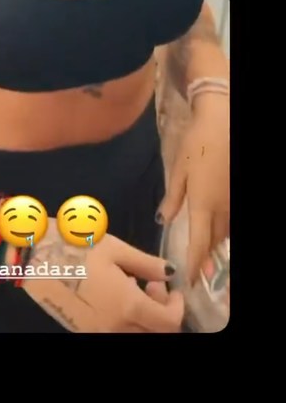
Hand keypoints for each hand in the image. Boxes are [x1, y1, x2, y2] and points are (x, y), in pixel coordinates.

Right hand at [24, 227, 184, 332]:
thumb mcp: (115, 249)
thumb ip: (146, 264)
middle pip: (154, 333)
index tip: (170, 287)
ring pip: (134, 334)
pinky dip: (124, 319)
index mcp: (127, 307)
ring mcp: (96, 332)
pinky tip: (113, 294)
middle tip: (151, 284)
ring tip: (131, 286)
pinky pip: (115, 332)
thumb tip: (170, 273)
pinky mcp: (82, 330)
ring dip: (143, 317)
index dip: (177, 306)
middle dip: (162, 312)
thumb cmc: (75, 246)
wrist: (32, 258)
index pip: (169, 322)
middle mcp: (114, 327)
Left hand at [158, 95, 228, 284]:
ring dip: (215, 245)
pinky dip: (224, 230)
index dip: (193, 264)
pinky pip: (231, 219)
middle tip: (198, 276)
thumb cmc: (197, 144)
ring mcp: (233, 202)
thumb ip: (173, 198)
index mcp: (203, 204)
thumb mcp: (179, 170)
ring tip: (207, 259)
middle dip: (205, 259)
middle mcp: (221, 208)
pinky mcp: (238, 194)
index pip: (198, 243)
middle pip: (214, 241)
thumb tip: (164, 220)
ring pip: (225, 231)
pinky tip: (219, 232)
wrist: (223, 123)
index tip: (189, 280)